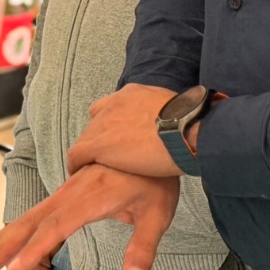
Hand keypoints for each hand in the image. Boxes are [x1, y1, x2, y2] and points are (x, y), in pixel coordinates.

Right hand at [0, 165, 177, 269]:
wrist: (153, 136)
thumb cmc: (154, 176)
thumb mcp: (156, 213)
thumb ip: (142, 247)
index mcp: (89, 198)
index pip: (55, 228)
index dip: (33, 250)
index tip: (13, 268)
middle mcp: (70, 193)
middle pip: (29, 223)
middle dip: (1, 247)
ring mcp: (65, 192)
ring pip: (25, 217)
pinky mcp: (66, 193)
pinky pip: (34, 214)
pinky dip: (12, 230)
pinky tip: (0, 243)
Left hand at [65, 83, 180, 177]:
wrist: (187, 128)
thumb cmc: (192, 124)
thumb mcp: (178, 110)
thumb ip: (169, 114)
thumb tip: (179, 124)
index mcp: (133, 94)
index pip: (112, 106)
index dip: (113, 124)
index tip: (120, 138)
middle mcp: (114, 104)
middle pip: (96, 123)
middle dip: (102, 140)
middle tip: (111, 158)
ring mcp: (105, 124)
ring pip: (86, 139)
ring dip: (90, 154)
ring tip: (95, 169)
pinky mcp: (99, 145)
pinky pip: (77, 156)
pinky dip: (77, 166)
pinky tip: (80, 175)